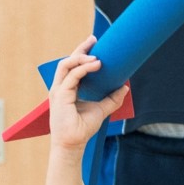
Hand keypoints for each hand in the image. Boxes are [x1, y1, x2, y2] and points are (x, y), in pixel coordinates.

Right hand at [48, 36, 130, 153]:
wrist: (73, 145)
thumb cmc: (82, 129)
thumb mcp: (101, 110)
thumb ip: (112, 99)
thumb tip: (124, 86)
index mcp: (67, 89)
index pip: (72, 66)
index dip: (82, 53)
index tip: (94, 43)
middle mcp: (60, 88)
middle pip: (68, 61)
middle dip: (81, 49)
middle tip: (94, 39)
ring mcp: (58, 91)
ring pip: (66, 65)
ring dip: (81, 57)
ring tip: (97, 56)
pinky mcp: (61, 96)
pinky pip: (72, 76)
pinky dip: (84, 69)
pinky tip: (96, 65)